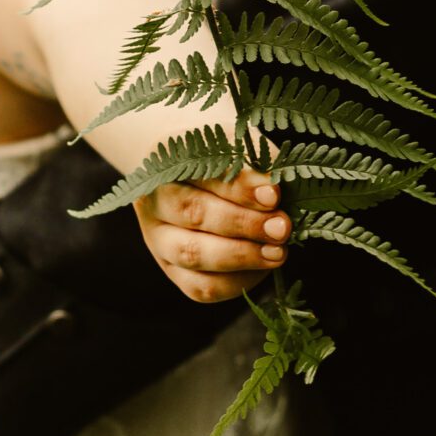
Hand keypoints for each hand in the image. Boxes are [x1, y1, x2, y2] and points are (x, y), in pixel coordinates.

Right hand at [132, 168, 289, 302]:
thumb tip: (276, 190)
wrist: (191, 178)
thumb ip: (256, 166)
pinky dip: (235, 281)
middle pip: (193, 214)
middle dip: (243, 223)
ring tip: (277, 252)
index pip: (202, 174)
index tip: (273, 195)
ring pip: (193, 254)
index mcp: (166, 162)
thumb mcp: (238, 148)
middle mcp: (154, 202)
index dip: (239, 187)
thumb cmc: (222, 159)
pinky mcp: (173, 271)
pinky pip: (200, 286)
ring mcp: (159, 241)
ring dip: (240, 256)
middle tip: (281, 227)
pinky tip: (263, 268)